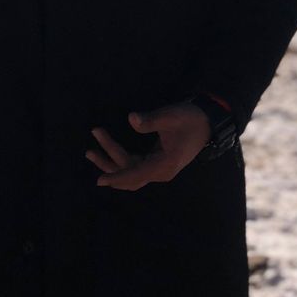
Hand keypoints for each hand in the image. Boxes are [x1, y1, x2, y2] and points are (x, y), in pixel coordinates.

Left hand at [85, 103, 211, 191]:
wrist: (207, 123)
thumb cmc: (189, 118)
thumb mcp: (171, 116)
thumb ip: (151, 119)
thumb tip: (131, 119)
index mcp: (164, 164)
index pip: (136, 175)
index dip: (117, 177)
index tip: (99, 180)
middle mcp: (161, 172)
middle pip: (130, 176)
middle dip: (108, 165)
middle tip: (89, 149)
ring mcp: (159, 169)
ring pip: (131, 173)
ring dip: (112, 164)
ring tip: (91, 152)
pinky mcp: (157, 163)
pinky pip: (135, 167)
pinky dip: (120, 162)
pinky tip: (108, 153)